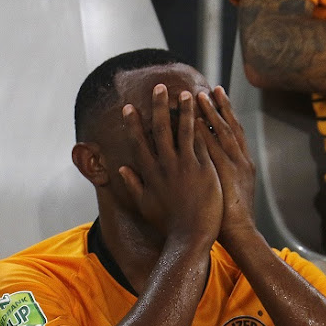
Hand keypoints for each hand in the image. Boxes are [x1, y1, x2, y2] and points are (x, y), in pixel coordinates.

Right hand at [119, 84, 222, 247]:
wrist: (191, 237)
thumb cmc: (168, 226)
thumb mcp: (145, 206)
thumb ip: (133, 185)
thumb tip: (121, 170)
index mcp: (150, 174)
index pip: (139, 142)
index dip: (133, 124)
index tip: (129, 108)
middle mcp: (166, 166)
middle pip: (160, 129)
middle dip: (159, 106)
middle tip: (159, 88)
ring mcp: (186, 166)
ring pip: (184, 130)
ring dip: (184, 110)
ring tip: (187, 93)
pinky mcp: (204, 169)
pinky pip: (202, 142)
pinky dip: (201, 126)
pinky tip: (204, 113)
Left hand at [195, 87, 256, 248]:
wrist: (240, 233)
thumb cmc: (231, 219)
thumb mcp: (233, 194)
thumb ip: (226, 177)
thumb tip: (216, 170)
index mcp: (244, 165)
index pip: (235, 133)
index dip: (227, 114)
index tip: (217, 96)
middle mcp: (241, 161)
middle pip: (230, 127)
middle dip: (221, 107)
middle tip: (212, 88)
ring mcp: (232, 167)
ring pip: (220, 133)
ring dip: (210, 114)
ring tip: (198, 96)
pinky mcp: (221, 175)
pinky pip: (210, 148)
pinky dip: (202, 133)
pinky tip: (191, 120)